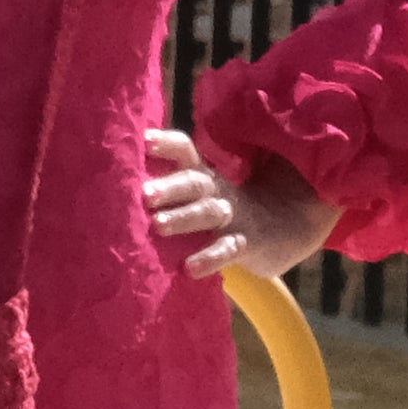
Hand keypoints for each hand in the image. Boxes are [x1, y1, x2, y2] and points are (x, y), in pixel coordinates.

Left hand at [147, 127, 334, 287]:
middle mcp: (218, 192)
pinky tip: (190, 268)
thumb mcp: (204, 192)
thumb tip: (120, 185)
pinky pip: (228, 249)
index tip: (145, 140)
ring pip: (209, 213)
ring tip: (158, 224)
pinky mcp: (247, 244)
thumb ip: (171, 185)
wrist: (287, 228)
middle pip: (196, 183)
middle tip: (145, 193)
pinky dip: (210, 258)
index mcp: (204, 176)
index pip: (187, 153)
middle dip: (171, 186)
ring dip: (183, 217)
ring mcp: (235, 217)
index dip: (168, 145)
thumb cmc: (227, 208)